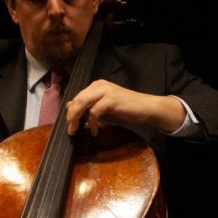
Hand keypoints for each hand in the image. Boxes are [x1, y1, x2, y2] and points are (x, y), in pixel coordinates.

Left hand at [64, 79, 185, 135]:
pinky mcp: (111, 100)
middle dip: (71, 116)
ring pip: (82, 103)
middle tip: (70, 130)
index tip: (70, 124)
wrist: (146, 108)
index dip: (71, 111)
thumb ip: (89, 107)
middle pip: (77, 99)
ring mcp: (105, 91)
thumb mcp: (104, 108)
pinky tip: (94, 131)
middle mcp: (99, 85)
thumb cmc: (126, 109)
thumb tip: (70, 108)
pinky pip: (94, 112)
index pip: (77, 97)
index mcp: (97, 85)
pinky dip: (91, 123)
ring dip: (76, 119)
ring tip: (76, 130)